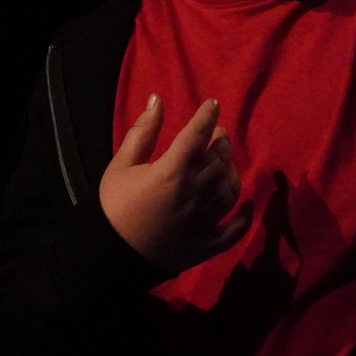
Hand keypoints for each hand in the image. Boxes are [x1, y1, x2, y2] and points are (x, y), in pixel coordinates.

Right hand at [100, 94, 250, 273]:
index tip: (213, 104)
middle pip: (219, 161)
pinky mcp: (207, 244)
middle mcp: (195, 193)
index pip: (198, 135)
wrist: (108, 256)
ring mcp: (205, 220)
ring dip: (231, 171)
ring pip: (229, 189)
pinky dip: (244, 217)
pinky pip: (234, 230)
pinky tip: (246, 205)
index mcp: (173, 171)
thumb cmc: (113, 207)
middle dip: (221, 142)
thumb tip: (157, 99)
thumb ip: (143, 132)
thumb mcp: (121, 165)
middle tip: (219, 134)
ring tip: (226, 162)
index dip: (207, 116)